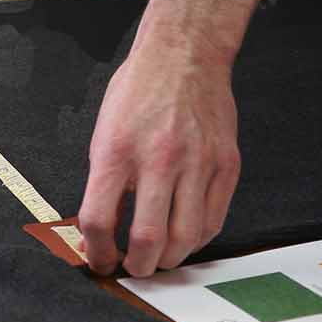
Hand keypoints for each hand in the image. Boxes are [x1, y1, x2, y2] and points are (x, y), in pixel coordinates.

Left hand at [77, 0, 260, 276]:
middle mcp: (158, 160)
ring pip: (186, 238)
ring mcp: (197, 163)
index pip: (99, 220)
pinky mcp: (225, 165)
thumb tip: (101, 229)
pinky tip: (185, 237)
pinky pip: (213, 220)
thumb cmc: (138, 91)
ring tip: (159, 258)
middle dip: (137, 266)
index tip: (100, 259)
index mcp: (116, 151)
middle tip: (132, 267)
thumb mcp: (104, 131)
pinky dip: (197, 239)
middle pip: (147, 239)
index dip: (96, 252)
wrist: (184, 54)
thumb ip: (104, 181)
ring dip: (169, 259)